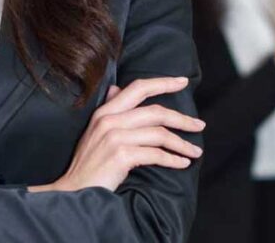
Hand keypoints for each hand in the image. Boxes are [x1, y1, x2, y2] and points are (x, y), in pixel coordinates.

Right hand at [32, 76, 203, 192]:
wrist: (74, 193)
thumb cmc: (89, 165)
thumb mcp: (95, 132)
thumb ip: (109, 110)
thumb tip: (116, 88)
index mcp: (105, 111)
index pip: (138, 88)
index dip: (163, 82)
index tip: (183, 82)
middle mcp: (109, 120)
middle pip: (155, 111)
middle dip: (182, 118)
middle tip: (200, 125)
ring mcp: (114, 137)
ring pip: (160, 134)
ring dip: (182, 143)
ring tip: (195, 151)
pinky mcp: (121, 155)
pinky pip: (156, 154)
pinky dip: (173, 159)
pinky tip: (182, 164)